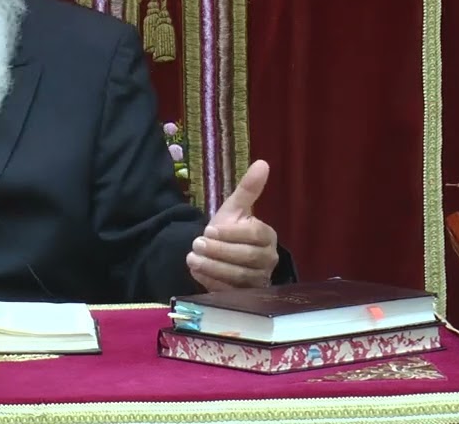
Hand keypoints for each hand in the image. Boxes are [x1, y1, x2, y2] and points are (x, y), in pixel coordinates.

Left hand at [186, 160, 278, 291]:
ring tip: (191, 258)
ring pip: (238, 277)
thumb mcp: (235, 208)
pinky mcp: (245, 296)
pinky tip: (196, 273)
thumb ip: (248, 188)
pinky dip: (212, 283)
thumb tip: (263, 163)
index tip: (209, 229)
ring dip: (212, 267)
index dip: (232, 233)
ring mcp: (258, 280)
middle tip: (196, 244)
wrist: (218, 253)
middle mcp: (267, 260)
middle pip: (246, 258)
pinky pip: (230, 292)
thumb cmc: (229, 229)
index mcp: (267, 237)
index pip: (256, 236)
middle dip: (218, 251)